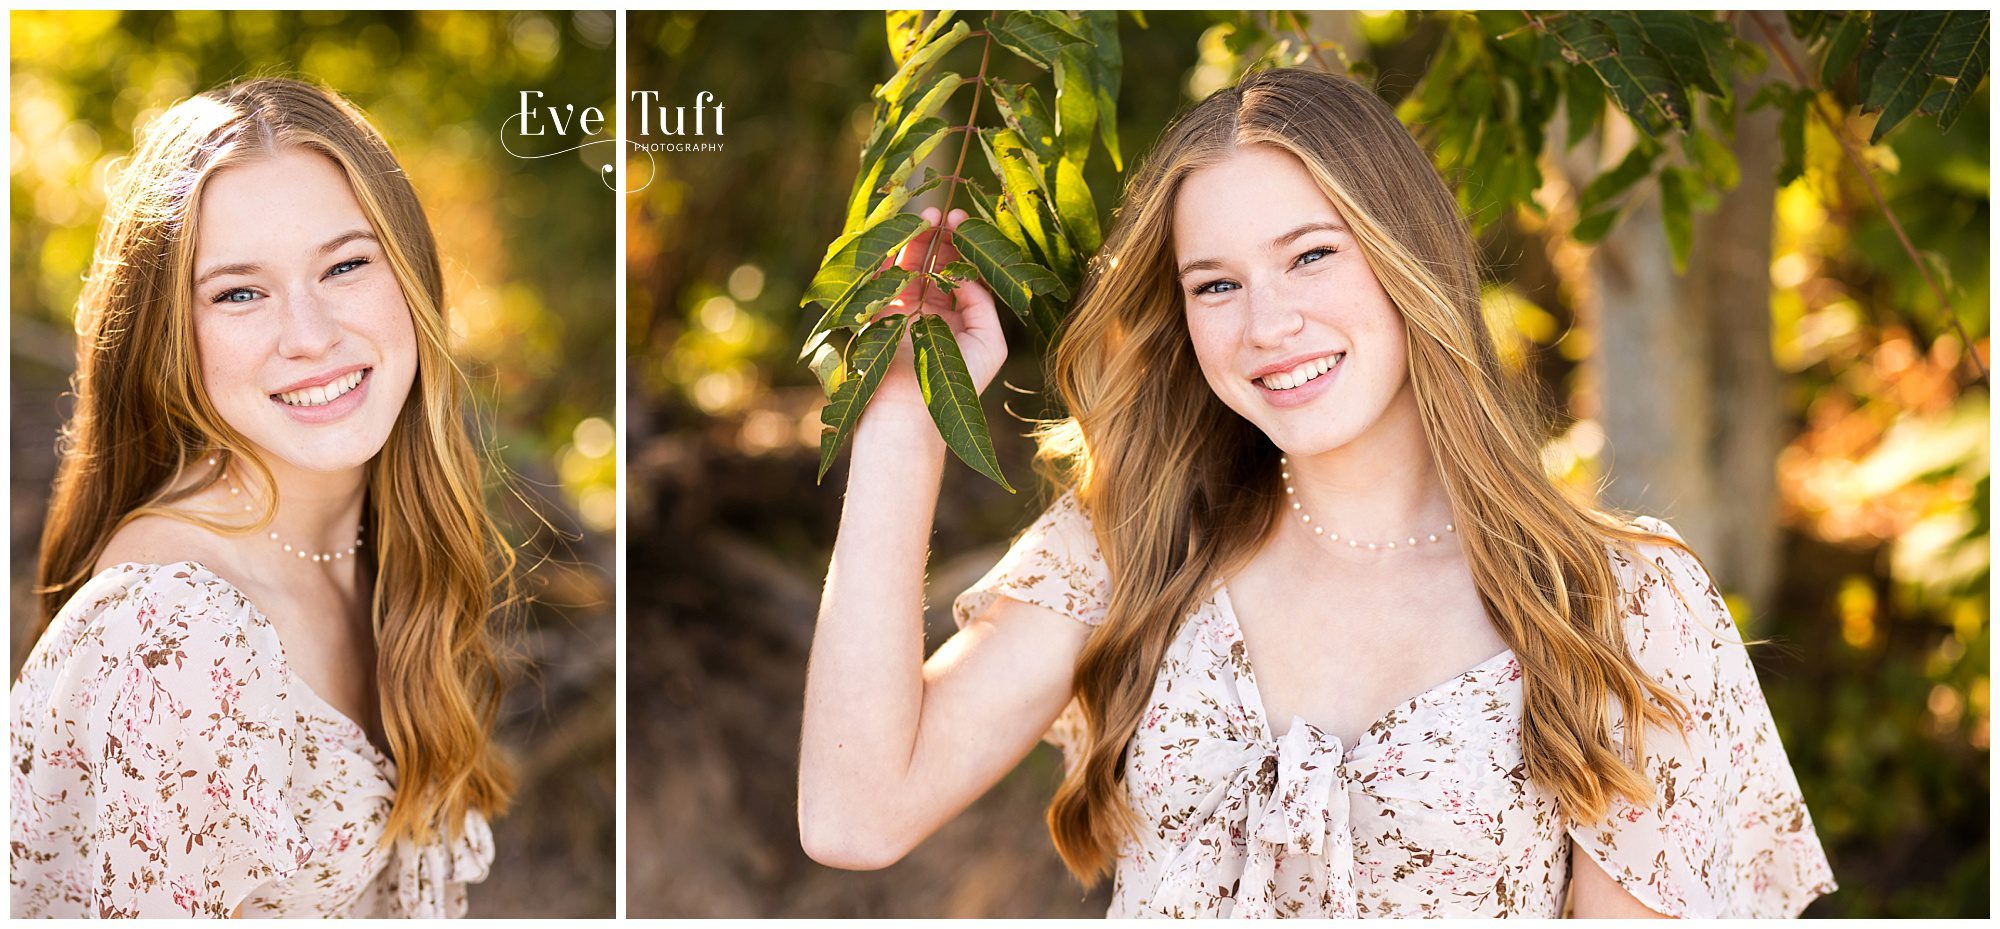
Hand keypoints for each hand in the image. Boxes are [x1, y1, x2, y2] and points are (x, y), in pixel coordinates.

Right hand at [869, 208, 1008, 410]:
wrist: (910, 414)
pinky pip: (877, 278)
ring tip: (925, 217)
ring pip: (905, 265)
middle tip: (942, 213)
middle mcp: (926, 310)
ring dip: (914, 239)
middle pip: (931, 263)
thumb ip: (982, 303)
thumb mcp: (989, 343)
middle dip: (937, 236)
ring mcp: (899, 310)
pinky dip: (884, 256)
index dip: (960, 246)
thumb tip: (965, 271)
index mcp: (954, 317)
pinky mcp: (874, 314)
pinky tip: (899, 236)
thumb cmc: (956, 384)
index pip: (957, 272)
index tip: (961, 221)